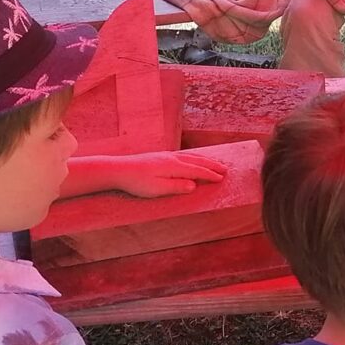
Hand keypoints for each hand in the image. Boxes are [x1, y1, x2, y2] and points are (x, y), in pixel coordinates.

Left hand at [106, 152, 227, 197]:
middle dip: (212, 165)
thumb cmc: (137, 182)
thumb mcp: (157, 189)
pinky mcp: (161, 156)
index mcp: (173, 166)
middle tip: (225, 169)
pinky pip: (184, 155)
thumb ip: (177, 186)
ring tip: (214, 163)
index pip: (196, 170)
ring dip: (204, 160)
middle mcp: (172, 158)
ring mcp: (166, 155)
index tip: (222, 178)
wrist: (119, 169)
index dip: (210, 175)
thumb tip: (194, 185)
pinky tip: (193, 159)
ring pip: (191, 156)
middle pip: (196, 161)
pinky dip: (194, 157)